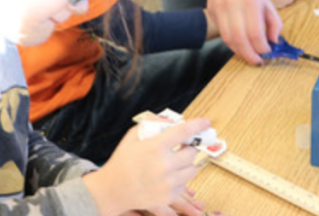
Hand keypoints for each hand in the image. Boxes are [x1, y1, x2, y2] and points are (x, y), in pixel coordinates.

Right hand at [84, 118, 210, 215]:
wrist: (112, 189)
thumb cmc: (123, 160)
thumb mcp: (133, 136)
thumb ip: (153, 125)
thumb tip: (172, 122)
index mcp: (155, 147)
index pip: (184, 132)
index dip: (197, 125)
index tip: (206, 122)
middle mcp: (164, 165)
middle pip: (191, 152)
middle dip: (187, 148)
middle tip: (179, 148)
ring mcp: (167, 183)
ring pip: (192, 169)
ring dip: (186, 164)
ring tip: (173, 163)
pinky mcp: (169, 196)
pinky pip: (185, 184)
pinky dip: (179, 179)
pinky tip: (167, 177)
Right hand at [202, 0, 281, 64]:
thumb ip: (274, 20)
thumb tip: (274, 41)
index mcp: (251, 1)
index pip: (255, 34)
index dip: (262, 48)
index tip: (267, 52)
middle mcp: (233, 5)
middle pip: (240, 41)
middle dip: (250, 55)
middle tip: (257, 60)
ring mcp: (219, 8)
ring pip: (228, 39)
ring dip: (239, 51)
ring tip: (249, 53)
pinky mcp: (212, 10)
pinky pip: (222, 31)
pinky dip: (231, 40)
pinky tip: (239, 41)